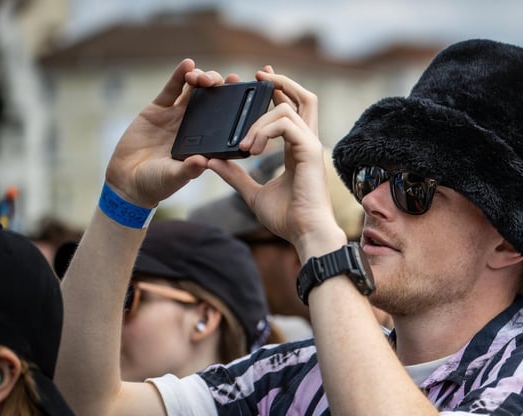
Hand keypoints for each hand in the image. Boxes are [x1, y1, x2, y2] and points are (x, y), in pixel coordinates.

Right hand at [105, 59, 238, 206]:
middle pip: (214, 101)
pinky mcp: (158, 109)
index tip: (250, 96)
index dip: (239, 109)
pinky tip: (187, 64)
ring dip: (202, 78)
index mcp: (206, 144)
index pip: (227, 123)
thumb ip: (188, 170)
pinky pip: (171, 89)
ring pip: (195, 91)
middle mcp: (196, 127)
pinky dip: (179, 76)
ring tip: (203, 77)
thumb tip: (202, 161)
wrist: (127, 180)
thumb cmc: (156, 184)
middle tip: (226, 81)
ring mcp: (178, 116)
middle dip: (221, 88)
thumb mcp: (174, 178)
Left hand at [209, 67, 346, 258]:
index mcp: (297, 151)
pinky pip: (285, 124)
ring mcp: (309, 145)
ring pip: (286, 109)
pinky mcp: (308, 150)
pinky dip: (264, 131)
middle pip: (304, 98)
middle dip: (282, 82)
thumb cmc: (287, 219)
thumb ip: (236, 176)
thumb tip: (213, 162)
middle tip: (260, 74)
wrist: (305, 234)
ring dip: (259, 121)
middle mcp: (306, 143)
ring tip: (244, 145)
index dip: (279, 92)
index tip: (261, 81)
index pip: (293, 112)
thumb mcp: (252, 194)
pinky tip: (250, 149)